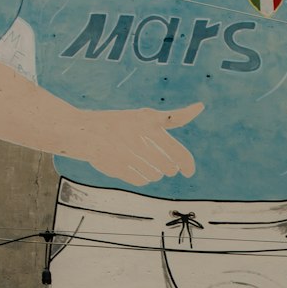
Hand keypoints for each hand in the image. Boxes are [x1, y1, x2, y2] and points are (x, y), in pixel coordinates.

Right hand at [79, 102, 202, 186]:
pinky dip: (142, 178)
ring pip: (155, 175)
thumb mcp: (148, 116)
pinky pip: (141, 180)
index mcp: (150, 124)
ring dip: (155, 173)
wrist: (85, 131)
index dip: (187, 164)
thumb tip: (201, 107)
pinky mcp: (117, 167)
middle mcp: (139, 138)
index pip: (178, 153)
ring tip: (146, 162)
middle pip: (169, 168)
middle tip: (164, 164)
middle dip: (169, 168)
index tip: (189, 172)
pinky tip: (136, 168)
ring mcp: (127, 154)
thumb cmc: (123, 123)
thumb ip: (175, 117)